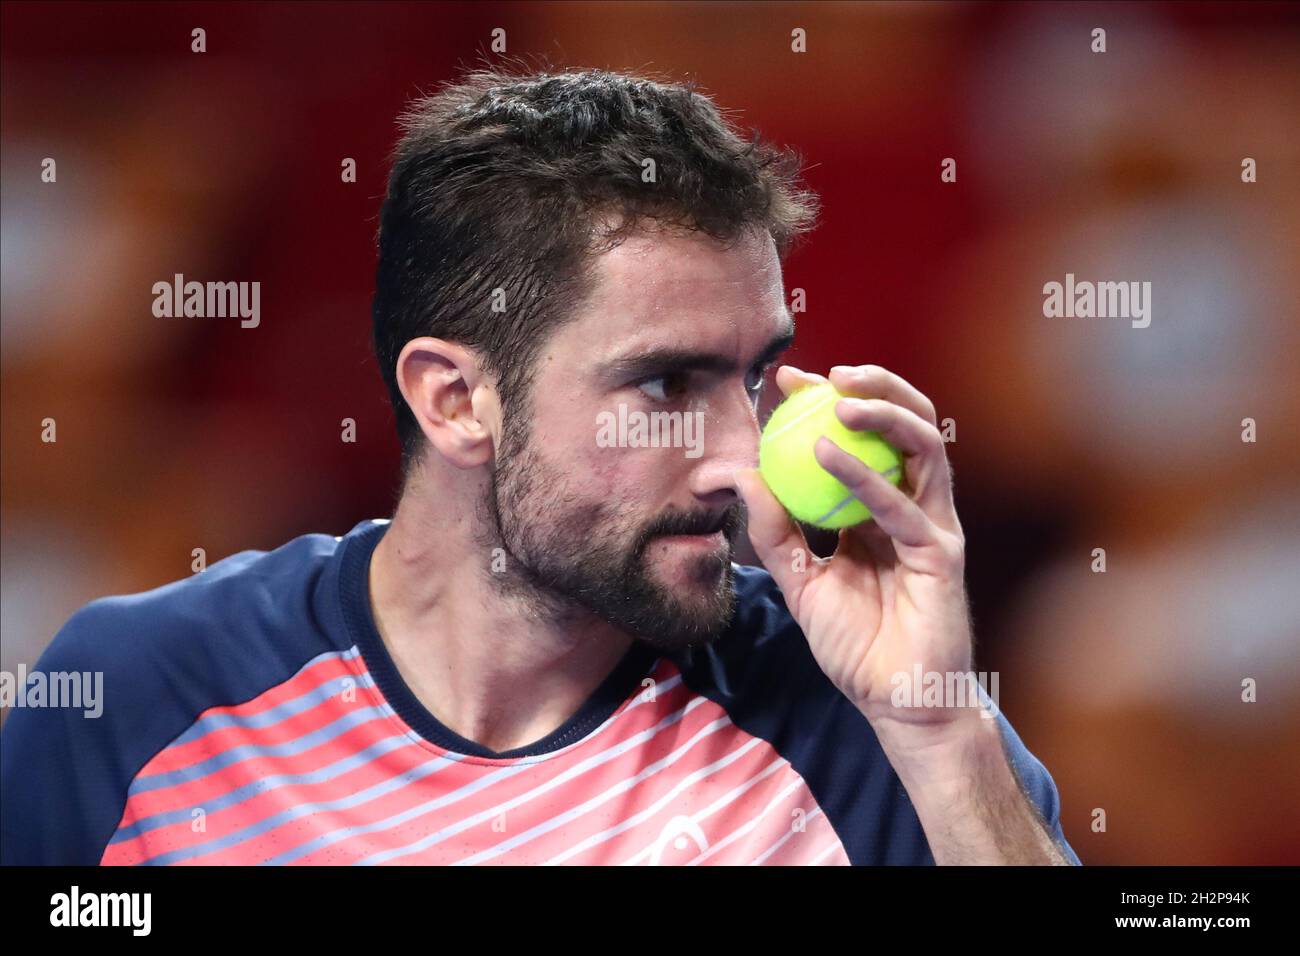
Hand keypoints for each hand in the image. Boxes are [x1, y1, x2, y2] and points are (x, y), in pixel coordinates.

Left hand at [734, 364, 975, 737]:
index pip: (866, 438)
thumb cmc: (855, 645)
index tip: (786, 381)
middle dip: (873, 386)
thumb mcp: (799, 581)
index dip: (831, 402)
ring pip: (924, 447)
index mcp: (883, 508)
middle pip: (908, 425)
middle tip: (824, 372)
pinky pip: (904, 506)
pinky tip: (827, 452)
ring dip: (884, 412)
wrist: (894, 702)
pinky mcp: (942, 554)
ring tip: (839, 395)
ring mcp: (934, 526)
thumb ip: (773, 530)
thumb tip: (735, 475)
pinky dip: (865, 475)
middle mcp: (915, 507)